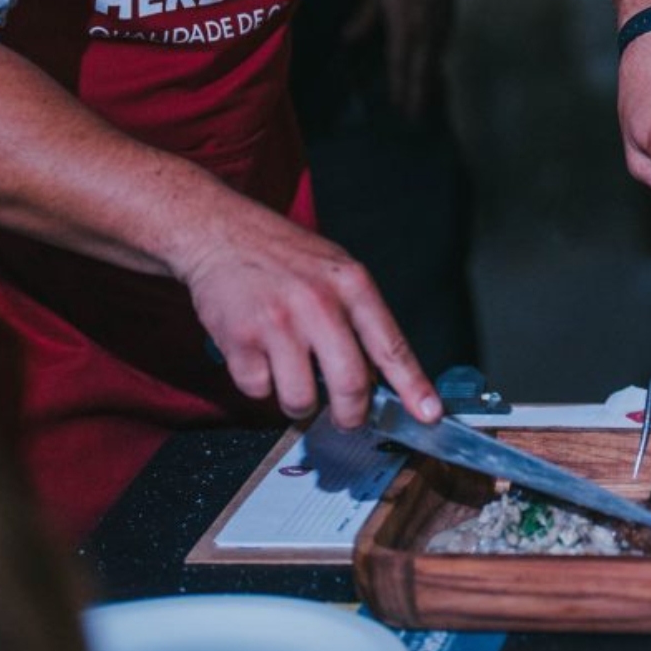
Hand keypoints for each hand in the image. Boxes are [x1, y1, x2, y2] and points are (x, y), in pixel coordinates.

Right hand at [172, 197, 441, 429]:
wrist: (222, 232)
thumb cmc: (283, 256)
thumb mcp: (336, 271)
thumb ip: (358, 318)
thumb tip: (380, 378)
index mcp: (351, 285)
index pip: (391, 346)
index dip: (413, 387)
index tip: (429, 415)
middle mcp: (319, 304)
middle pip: (350, 385)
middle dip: (350, 415)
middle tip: (346, 418)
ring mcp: (278, 324)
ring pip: (301, 400)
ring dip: (299, 403)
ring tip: (292, 375)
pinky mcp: (240, 340)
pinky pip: (259, 391)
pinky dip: (260, 384)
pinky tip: (258, 355)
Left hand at [344, 0, 456, 120]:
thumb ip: (365, 17)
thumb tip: (348, 39)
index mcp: (406, 26)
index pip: (400, 63)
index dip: (399, 87)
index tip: (399, 107)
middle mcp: (426, 31)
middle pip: (422, 70)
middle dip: (419, 94)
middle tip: (416, 117)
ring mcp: (441, 25)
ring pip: (435, 61)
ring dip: (430, 81)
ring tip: (427, 100)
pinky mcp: (449, 18)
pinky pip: (442, 48)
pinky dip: (437, 63)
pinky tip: (433, 68)